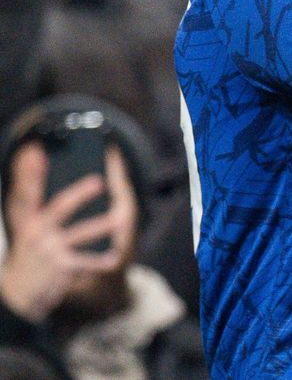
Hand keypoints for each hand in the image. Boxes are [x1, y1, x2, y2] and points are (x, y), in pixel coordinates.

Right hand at [0, 143, 134, 323]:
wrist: (18, 293)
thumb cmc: (29, 250)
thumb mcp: (25, 225)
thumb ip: (31, 194)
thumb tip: (36, 156)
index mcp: (28, 218)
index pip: (27, 192)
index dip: (31, 173)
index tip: (38, 151)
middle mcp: (36, 231)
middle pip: (59, 208)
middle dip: (78, 193)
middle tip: (99, 181)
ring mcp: (48, 250)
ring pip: (79, 234)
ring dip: (99, 226)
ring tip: (120, 218)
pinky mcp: (60, 268)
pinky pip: (85, 262)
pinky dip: (99, 260)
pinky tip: (114, 257)